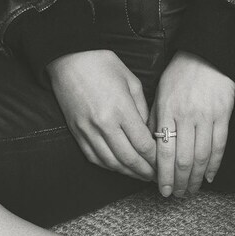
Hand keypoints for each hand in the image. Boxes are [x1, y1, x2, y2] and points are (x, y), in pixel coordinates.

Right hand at [46, 49, 156, 180]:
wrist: (70, 58)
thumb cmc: (102, 64)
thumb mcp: (131, 81)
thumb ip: (143, 108)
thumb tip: (148, 131)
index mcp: (121, 110)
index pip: (143, 145)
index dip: (156, 158)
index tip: (164, 162)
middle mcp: (104, 124)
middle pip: (129, 159)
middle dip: (145, 171)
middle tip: (156, 177)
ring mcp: (88, 130)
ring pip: (111, 163)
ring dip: (128, 173)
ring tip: (140, 175)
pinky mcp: (76, 132)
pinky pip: (94, 157)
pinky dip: (108, 166)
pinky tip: (119, 167)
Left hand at [149, 52, 234, 198]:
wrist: (206, 54)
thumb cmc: (179, 74)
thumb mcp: (160, 94)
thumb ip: (155, 120)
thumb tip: (151, 149)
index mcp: (167, 110)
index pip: (164, 151)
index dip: (163, 175)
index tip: (162, 190)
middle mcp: (187, 115)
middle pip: (183, 159)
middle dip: (179, 182)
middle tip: (177, 196)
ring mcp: (207, 116)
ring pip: (202, 156)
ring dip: (196, 178)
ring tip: (191, 190)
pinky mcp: (223, 114)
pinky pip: (219, 145)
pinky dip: (214, 164)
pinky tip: (209, 177)